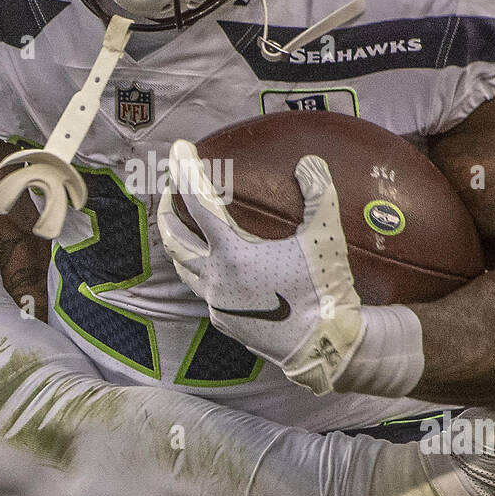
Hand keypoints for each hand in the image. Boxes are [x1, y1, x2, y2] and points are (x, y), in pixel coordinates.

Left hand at [158, 141, 362, 393]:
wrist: (325, 348)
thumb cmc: (325, 291)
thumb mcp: (326, 237)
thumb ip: (318, 194)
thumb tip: (309, 163)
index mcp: (233, 254)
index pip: (199, 202)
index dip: (186, 171)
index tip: (178, 148)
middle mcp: (216, 279)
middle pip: (174, 239)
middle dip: (168, 209)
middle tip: (171, 189)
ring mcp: (217, 304)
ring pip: (184, 268)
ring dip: (179, 243)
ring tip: (183, 226)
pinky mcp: (224, 323)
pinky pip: (204, 291)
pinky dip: (202, 270)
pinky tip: (215, 265)